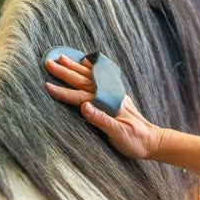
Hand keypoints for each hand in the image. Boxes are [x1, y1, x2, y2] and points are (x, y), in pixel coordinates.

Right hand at [44, 55, 161, 159]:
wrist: (153, 141)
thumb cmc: (136, 141)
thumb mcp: (118, 134)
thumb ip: (101, 120)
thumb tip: (84, 106)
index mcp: (109, 104)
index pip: (81, 96)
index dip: (63, 92)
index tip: (47, 85)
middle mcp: (111, 95)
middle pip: (84, 82)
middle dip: (65, 72)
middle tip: (48, 63)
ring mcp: (114, 94)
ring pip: (91, 78)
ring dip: (75, 67)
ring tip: (62, 58)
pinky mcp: (116, 97)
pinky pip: (100, 78)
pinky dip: (92, 69)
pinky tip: (86, 63)